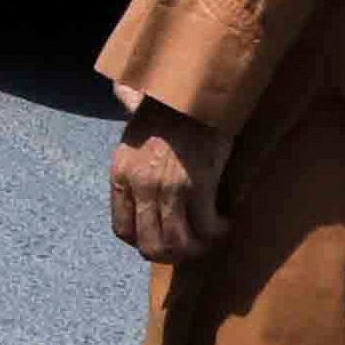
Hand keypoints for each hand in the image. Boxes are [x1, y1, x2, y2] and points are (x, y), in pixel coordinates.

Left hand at [108, 100, 228, 264]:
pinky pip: (206, 228)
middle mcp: (139, 186)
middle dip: (172, 254)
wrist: (195, 90)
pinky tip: (224, 223)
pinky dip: (217, 232)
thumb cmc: (169, 102)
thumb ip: (128, 142)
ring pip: (178, 244)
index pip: (122, 230)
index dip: (143, 242)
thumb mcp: (134, 120)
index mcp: (120, 174)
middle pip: (150, 245)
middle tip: (190, 247)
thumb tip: (120, 98)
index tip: (161, 239)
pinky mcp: (198, 186)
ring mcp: (167, 188)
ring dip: (196, 249)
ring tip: (209, 239)